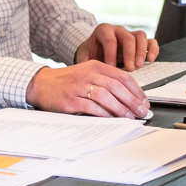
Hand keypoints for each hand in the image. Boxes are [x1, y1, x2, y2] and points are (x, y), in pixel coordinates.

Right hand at [25, 60, 149, 117]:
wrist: (41, 84)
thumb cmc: (67, 81)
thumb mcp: (87, 73)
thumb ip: (106, 80)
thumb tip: (129, 97)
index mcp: (95, 65)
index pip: (122, 76)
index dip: (136, 90)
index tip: (144, 101)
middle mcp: (88, 74)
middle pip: (116, 86)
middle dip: (132, 101)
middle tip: (141, 111)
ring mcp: (78, 87)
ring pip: (105, 96)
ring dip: (120, 109)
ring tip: (129, 117)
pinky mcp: (70, 100)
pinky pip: (91, 107)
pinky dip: (104, 114)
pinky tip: (112, 119)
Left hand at [74, 23, 157, 69]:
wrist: (93, 50)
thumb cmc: (90, 54)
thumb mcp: (84, 57)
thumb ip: (86, 64)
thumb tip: (88, 76)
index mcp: (103, 31)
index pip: (110, 40)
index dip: (111, 54)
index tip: (111, 67)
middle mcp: (118, 30)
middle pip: (128, 37)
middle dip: (130, 54)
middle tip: (130, 69)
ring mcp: (130, 34)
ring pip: (140, 36)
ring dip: (142, 52)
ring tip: (139, 66)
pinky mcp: (139, 42)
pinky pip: (150, 41)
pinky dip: (153, 49)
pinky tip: (151, 60)